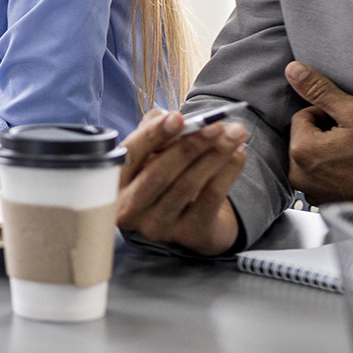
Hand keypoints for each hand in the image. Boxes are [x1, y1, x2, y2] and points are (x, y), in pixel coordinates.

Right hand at [116, 108, 248, 254]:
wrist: (190, 215)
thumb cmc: (165, 173)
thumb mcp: (152, 150)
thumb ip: (154, 129)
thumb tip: (168, 118)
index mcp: (114, 184)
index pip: (130, 156)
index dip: (153, 135)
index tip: (177, 118)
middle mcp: (130, 209)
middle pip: (159, 174)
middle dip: (190, 145)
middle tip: (215, 125)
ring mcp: (159, 226)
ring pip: (188, 185)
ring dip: (215, 155)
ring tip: (235, 134)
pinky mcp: (189, 235)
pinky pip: (211, 199)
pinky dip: (228, 172)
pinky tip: (238, 153)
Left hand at [285, 62, 352, 203]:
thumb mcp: (352, 110)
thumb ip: (319, 89)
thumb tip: (293, 70)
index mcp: (301, 150)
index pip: (303, 117)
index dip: (327, 115)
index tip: (348, 125)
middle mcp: (299, 175)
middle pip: (304, 138)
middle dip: (325, 135)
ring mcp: (310, 191)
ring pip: (311, 158)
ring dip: (328, 153)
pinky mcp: (321, 202)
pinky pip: (319, 177)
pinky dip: (332, 172)